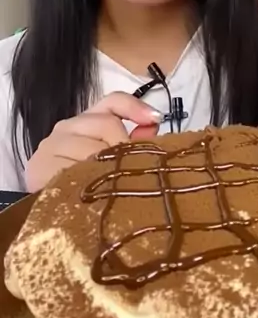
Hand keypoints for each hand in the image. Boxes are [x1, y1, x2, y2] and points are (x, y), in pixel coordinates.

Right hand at [25, 92, 160, 192]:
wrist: (47, 215)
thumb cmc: (85, 184)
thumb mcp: (111, 162)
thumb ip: (133, 143)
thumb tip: (153, 126)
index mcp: (86, 121)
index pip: (113, 102)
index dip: (136, 107)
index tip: (156, 119)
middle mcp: (67, 127)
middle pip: (107, 124)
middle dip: (124, 148)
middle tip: (131, 171)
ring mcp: (51, 145)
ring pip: (94, 148)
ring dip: (109, 168)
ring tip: (114, 186)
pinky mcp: (40, 167)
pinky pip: (75, 171)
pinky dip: (91, 181)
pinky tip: (98, 192)